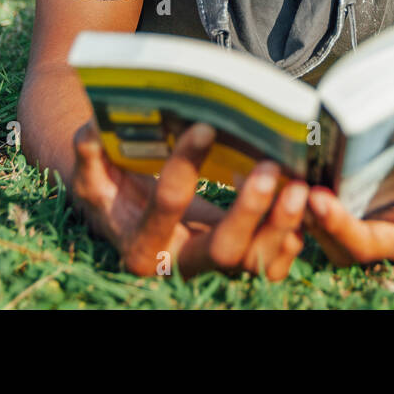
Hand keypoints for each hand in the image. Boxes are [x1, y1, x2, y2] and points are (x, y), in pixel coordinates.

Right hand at [70, 119, 306, 279]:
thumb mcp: (91, 178)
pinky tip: (305, 205)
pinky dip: (291, 239)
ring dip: (281, 224)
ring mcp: (213, 268)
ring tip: (299, 185)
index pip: (167, 205)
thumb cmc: (112, 193)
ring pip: (255, 261)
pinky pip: (271, 264)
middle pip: (222, 248)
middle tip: (272, 166)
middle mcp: (180, 264)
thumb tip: (92, 129)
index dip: (184, 165)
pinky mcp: (238, 263)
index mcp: (141, 244)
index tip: (206, 125)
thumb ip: (89, 157)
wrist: (131, 220)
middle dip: (250, 210)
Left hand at [303, 144, 393, 265]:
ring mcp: (386, 247)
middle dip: (341, 224)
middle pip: (369, 245)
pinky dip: (308, 216)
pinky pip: (330, 237)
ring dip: (313, 220)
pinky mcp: (363, 241)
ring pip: (341, 247)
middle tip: (318, 198)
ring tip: (294, 189)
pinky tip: (289, 187)